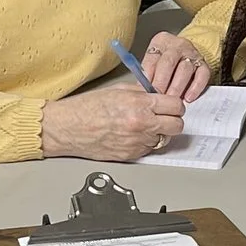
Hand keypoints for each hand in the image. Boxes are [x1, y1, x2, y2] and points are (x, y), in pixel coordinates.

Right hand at [41, 83, 186, 160]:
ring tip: (141, 126)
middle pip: (177, 125)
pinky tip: (130, 135)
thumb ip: (142, 93)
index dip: (175, 105)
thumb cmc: (86, 108)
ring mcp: (137, 142)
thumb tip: (158, 94)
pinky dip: (144, 143)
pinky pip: (148, 149)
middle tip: (164, 117)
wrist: (68, 128)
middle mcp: (141, 124)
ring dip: (157, 133)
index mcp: (139, 104)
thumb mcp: (118, 91)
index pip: (176, 106)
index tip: (171, 106)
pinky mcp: (131, 155)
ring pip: (164, 139)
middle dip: (173, 120)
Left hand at [140, 31, 210, 102]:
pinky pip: (202, 75)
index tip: (145, 92)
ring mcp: (192, 53)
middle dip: (161, 83)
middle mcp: (177, 45)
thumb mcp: (154, 62)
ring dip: (177, 87)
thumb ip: (148, 74)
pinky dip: (195, 88)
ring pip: (184, 69)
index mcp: (160, 42)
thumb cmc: (167, 63)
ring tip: (170, 101)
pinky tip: (188, 98)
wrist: (188, 57)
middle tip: (157, 98)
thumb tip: (141, 92)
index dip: (148, 77)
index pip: (152, 58)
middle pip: (168, 62)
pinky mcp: (205, 64)